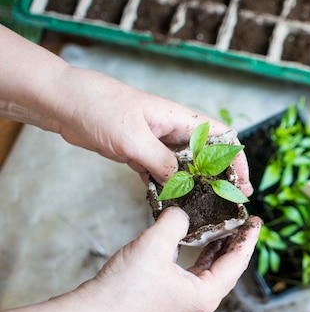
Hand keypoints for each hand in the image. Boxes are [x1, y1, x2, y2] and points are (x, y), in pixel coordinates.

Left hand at [52, 67, 251, 190]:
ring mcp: (156, 143)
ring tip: (202, 208)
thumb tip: (184, 185)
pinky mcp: (139, 154)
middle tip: (227, 201)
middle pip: (206, 156)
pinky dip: (165, 189)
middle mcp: (172, 131)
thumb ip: (162, 162)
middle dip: (218, 178)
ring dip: (191, 186)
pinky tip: (168, 204)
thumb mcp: (134, 138)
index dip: (236, 159)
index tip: (242, 182)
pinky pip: (160, 174)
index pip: (221, 137)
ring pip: (183, 168)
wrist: (65, 103)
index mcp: (179, 119)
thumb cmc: (100, 107)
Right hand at [78, 207, 261, 311]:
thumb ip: (176, 222)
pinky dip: (199, 256)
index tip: (256, 220)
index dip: (248, 238)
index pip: (237, 262)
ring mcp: (184, 303)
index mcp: (205, 294)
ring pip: (210, 271)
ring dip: (217, 249)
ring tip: (224, 227)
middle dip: (235, 242)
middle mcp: (199, 302)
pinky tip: (195, 241)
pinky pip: (194, 274)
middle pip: (228, 268)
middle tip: (242, 220)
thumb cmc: (125, 288)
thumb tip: (182, 212)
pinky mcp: (169, 299)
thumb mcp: (155, 244)